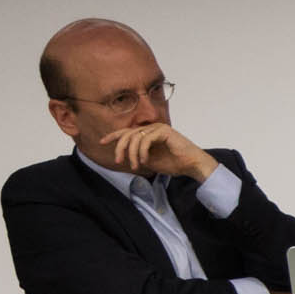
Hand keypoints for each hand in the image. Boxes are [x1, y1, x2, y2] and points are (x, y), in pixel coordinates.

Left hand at [100, 121, 217, 184]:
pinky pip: (145, 140)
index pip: (126, 132)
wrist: (193, 165)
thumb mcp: (150, 161)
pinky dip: (142, 151)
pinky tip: (145, 160)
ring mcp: (158, 128)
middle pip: (127, 134)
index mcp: (148, 134)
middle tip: (118, 161)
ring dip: (132, 153)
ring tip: (136, 165)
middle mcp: (151, 128)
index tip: (101, 143)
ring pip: (135, 138)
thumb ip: (138, 155)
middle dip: (120, 148)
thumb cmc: (175, 164)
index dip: (113, 136)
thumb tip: (125, 156)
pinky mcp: (164, 131)